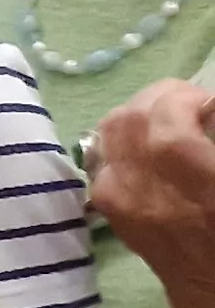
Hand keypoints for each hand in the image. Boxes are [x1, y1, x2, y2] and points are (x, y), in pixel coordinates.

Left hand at [92, 77, 214, 307]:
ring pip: (108, 132)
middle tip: (191, 106)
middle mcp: (144, 187)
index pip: (167, 113)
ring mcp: (119, 200)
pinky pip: (102, 158)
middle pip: (129, 117)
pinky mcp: (109, 210)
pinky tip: (149, 148)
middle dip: (160, 98)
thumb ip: (211, 140)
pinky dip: (123, 141)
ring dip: (138, 115)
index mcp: (193, 179)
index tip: (209, 104)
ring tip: (170, 122)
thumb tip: (205, 109)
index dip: (187, 97)